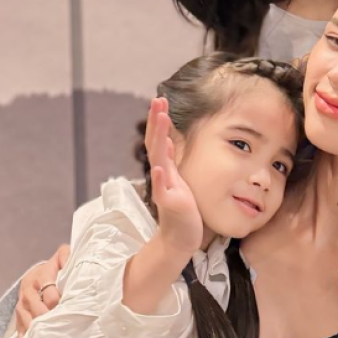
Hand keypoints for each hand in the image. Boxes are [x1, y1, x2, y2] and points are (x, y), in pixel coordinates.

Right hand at [16, 243, 70, 336]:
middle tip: (57, 326)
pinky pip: (20, 331)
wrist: (35, 276)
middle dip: (46, 316)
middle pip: (35, 306)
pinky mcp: (19, 318)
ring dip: (36, 330)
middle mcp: (28, 291)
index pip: (47, 288)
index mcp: (39, 276)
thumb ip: (66, 256)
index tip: (62, 305)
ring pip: (26, 320)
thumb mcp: (60, 258)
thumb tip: (70, 261)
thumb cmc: (54, 269)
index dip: (55, 298)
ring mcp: (21, 306)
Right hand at [146, 97, 203, 255]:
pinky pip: (162, 189)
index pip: (159, 139)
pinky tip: (159, 166)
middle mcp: (162, 174)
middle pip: (156, 142)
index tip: (160, 100)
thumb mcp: (177, 180)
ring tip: (161, 118)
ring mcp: (164, 187)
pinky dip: (160, 177)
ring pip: (159, 159)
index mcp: (166, 168)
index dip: (159, 120)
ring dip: (159, 137)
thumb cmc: (182, 209)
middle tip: (157, 99)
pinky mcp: (168, 203)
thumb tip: (167, 140)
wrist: (180, 238)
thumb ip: (171, 161)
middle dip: (157, 121)